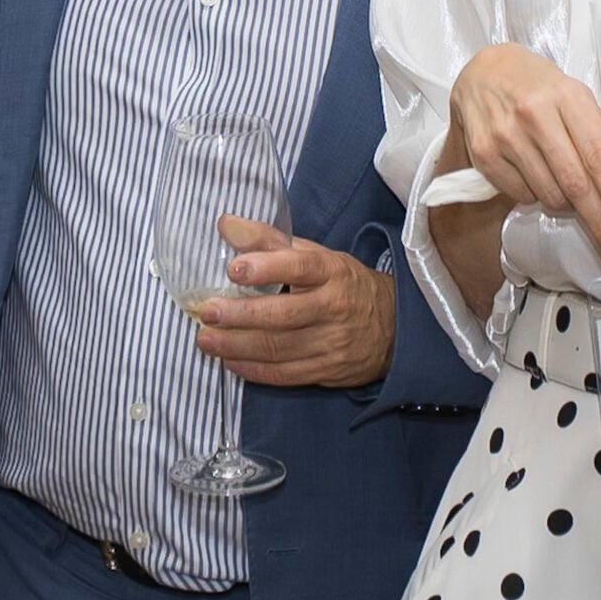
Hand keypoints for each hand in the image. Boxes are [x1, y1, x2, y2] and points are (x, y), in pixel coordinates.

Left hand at [193, 216, 393, 388]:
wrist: (394, 327)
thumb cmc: (343, 285)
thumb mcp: (316, 255)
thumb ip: (269, 240)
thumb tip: (226, 224)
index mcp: (332, 272)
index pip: (300, 267)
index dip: (266, 268)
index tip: (234, 268)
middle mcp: (333, 308)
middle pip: (283, 315)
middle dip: (240, 315)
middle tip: (207, 312)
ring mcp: (331, 344)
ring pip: (279, 348)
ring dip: (237, 345)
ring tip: (206, 339)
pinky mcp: (326, 372)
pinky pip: (284, 374)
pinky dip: (253, 369)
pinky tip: (229, 360)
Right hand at [448, 42, 600, 268]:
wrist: (484, 72)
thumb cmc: (541, 87)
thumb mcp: (580, 99)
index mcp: (567, 96)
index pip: (599, 155)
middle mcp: (534, 114)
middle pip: (575, 183)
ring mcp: (505, 135)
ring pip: (549, 194)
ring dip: (569, 206)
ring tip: (572, 192)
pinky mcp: (483, 154)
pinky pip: (522, 195)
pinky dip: (538, 196)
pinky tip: (538, 176)